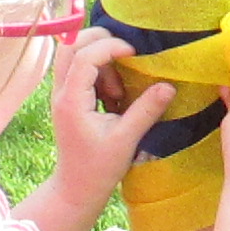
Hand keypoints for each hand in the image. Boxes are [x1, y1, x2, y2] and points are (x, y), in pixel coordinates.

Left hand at [50, 28, 174, 206]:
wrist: (76, 189)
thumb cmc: (99, 169)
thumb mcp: (126, 140)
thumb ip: (146, 110)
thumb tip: (169, 85)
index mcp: (71, 101)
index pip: (84, 57)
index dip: (110, 47)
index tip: (134, 54)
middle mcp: (60, 93)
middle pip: (70, 45)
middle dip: (99, 40)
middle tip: (125, 55)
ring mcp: (61, 94)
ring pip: (72, 54)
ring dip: (98, 57)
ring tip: (118, 88)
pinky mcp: (68, 98)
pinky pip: (77, 68)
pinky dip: (97, 70)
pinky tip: (113, 95)